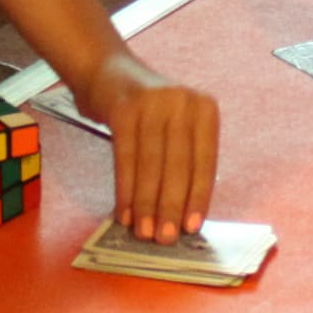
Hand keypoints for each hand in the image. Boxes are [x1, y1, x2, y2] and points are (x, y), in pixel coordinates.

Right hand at [78, 47, 218, 241]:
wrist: (107, 74)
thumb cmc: (146, 112)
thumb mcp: (174, 127)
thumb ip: (182, 162)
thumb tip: (181, 216)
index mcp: (204, 109)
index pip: (204, 161)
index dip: (198, 197)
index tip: (192, 227)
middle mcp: (182, 102)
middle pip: (178, 164)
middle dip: (171, 206)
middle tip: (164, 238)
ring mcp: (152, 102)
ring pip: (151, 164)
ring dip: (146, 204)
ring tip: (143, 232)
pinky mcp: (123, 108)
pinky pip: (125, 157)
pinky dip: (125, 189)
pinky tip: (124, 212)